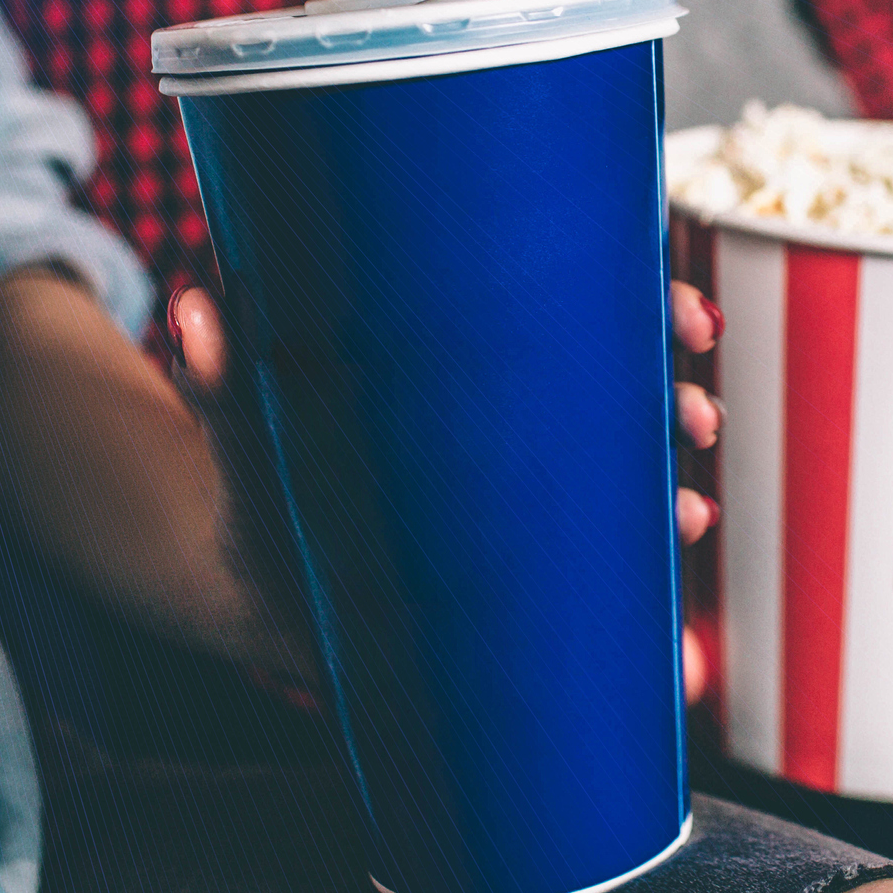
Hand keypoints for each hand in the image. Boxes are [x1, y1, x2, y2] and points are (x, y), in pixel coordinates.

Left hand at [170, 279, 728, 696]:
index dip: (637, 301)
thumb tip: (194, 307)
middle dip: (672, 394)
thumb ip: (224, 384)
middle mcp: (506, 414)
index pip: (566, 308)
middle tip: (699, 420)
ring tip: (692, 517)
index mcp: (459, 359)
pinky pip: (592, 551)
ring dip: (670, 487)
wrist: (244, 580)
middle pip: (615, 382)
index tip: (686, 319)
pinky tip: (677, 592)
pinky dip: (639, 562)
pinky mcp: (512, 557)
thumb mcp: (244, 438)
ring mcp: (515, 487)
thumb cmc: (254, 493)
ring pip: (619, 468)